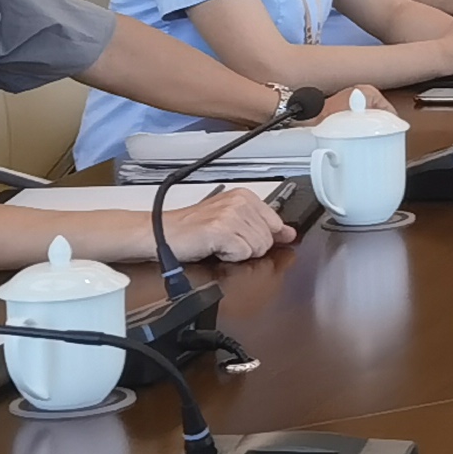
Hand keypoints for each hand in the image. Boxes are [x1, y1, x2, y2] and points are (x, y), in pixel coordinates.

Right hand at [174, 186, 293, 263]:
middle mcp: (240, 202)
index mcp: (245, 196)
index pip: (276, 223)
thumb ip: (262, 224)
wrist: (162, 233)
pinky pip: (242, 254)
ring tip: (219, 244)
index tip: (245, 237)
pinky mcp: (221, 231)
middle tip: (225, 241)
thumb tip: (290, 233)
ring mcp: (231, 216)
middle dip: (248, 247)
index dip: (263, 237)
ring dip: (238, 253)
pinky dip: (228, 257)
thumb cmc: (193, 228)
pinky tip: (214, 248)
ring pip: (258, 248)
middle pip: (268, 239)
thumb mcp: (231, 220)